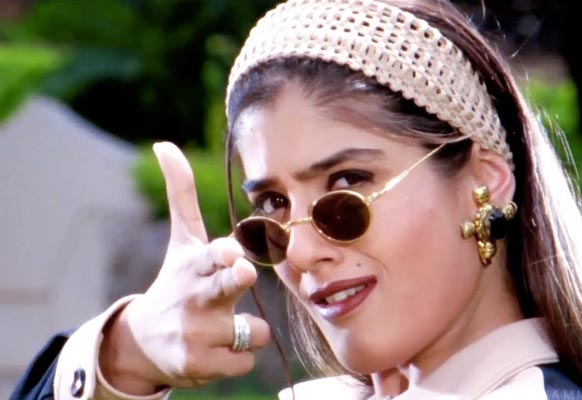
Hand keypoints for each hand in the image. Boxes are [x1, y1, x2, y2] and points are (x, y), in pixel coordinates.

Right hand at [99, 142, 270, 393]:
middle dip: (234, 279)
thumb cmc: (177, 281)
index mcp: (194, 264)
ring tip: (223, 326)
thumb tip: (164, 144)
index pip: (211, 255)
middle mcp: (193, 296)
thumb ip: (182, 195)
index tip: (231, 250)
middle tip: (242, 273)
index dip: (223, 253)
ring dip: (248, 329)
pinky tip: (219, 348)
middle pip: (223, 287)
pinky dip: (239, 356)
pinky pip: (246, 359)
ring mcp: (196, 333)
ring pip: (253, 330)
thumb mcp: (181, 240)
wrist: (146, 340)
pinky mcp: (200, 366)